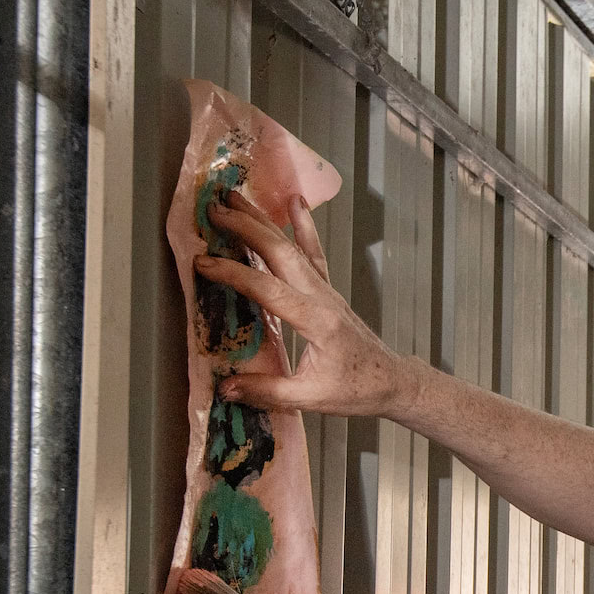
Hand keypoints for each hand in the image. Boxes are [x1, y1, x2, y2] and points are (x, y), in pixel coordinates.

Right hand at [197, 189, 417, 420]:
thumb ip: (267, 391)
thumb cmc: (356, 390)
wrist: (391, 381)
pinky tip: (296, 201)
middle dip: (246, 228)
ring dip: (263, 220)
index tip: (202, 262)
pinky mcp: (328, 289)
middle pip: (281, 253)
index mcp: (317, 322)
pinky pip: (314, 251)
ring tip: (234, 196)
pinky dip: (304, 225)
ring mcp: (327, 290)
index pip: (269, 290)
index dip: (234, 275)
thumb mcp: (312, 398)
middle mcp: (322, 297)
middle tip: (213, 209)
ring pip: (293, 246)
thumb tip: (224, 389)